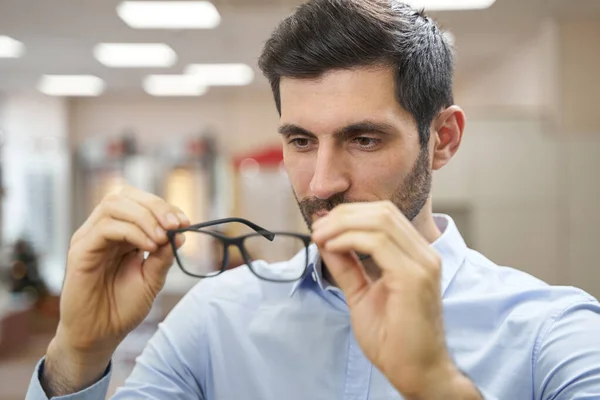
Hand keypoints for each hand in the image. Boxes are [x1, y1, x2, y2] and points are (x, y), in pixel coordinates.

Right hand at [43, 186, 188, 394]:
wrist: (100, 336)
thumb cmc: (122, 308)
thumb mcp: (152, 279)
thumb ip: (163, 256)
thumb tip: (180, 233)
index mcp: (121, 233)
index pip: (140, 203)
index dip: (164, 207)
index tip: (185, 222)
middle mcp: (103, 231)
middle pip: (125, 195)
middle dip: (156, 206)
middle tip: (176, 224)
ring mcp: (89, 238)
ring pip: (113, 205)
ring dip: (145, 217)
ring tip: (162, 238)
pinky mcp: (79, 251)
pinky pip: (105, 228)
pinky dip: (131, 231)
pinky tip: (148, 246)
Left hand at [311, 201, 478, 398]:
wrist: (415, 372)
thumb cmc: (392, 339)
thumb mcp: (361, 293)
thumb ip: (346, 265)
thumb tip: (325, 238)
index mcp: (415, 255)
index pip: (384, 215)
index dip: (349, 213)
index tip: (321, 225)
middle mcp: (424, 254)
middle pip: (382, 211)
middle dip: (343, 214)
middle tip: (317, 228)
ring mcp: (422, 263)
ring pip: (380, 220)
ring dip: (342, 224)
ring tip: (320, 237)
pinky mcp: (414, 277)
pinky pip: (378, 242)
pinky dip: (350, 239)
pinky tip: (332, 247)